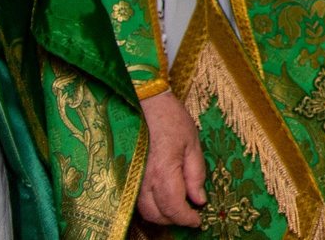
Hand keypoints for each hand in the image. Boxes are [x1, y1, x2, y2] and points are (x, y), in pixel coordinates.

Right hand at [136, 88, 206, 225]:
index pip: (174, 207)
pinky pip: (135, 201)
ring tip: (177, 208)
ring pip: (144, 211)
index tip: (198, 220)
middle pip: (157, 214)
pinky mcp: (125, 175)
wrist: (144, 103)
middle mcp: (143, 180)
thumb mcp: (193, 143)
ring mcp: (131, 179)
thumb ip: (196, 175)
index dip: (187, 218)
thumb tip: (199, 201)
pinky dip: (149, 206)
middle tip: (190, 214)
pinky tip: (161, 199)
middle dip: (175, 219)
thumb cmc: (171, 119)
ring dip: (161, 215)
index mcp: (163, 171)